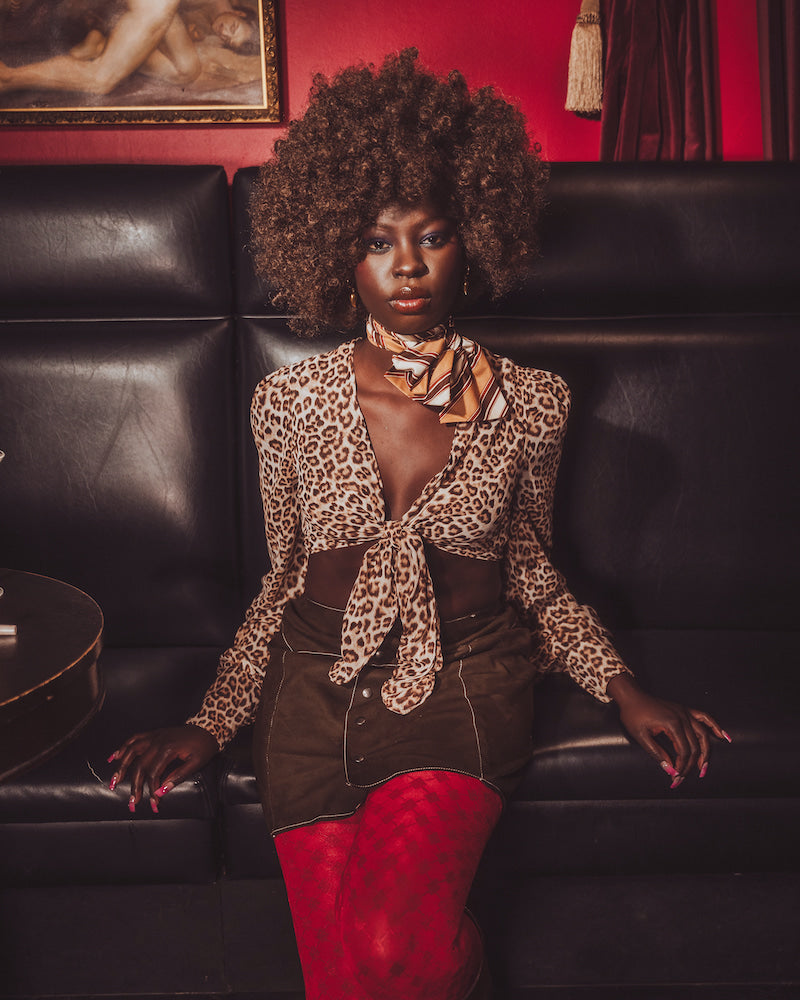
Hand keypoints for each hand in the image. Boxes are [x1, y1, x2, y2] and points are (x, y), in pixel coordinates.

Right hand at [107, 724, 218, 813]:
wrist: (209, 727)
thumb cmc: (204, 746)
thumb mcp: (196, 763)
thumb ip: (177, 777)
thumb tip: (161, 792)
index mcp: (168, 749)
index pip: (153, 773)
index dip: (151, 790)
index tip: (153, 804)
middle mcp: (158, 741)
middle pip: (139, 765)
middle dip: (134, 786)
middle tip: (132, 802)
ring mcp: (154, 736)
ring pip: (131, 750)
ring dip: (121, 766)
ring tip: (114, 781)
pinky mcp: (154, 734)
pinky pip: (134, 739)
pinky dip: (123, 747)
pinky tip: (114, 757)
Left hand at [607, 673, 729, 787]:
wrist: (631, 696)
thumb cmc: (633, 715)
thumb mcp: (641, 737)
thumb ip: (657, 754)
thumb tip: (671, 770)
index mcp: (672, 723)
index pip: (684, 751)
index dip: (682, 766)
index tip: (675, 777)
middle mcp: (682, 717)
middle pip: (695, 746)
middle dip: (691, 764)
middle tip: (685, 778)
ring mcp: (685, 712)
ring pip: (703, 735)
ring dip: (706, 752)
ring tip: (704, 767)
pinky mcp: (684, 710)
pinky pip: (704, 717)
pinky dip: (714, 726)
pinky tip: (723, 736)